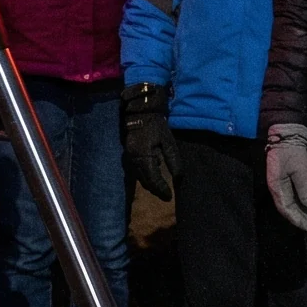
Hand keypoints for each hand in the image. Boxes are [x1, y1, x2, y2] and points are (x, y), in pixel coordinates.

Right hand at [121, 83, 182, 200]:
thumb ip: (173, 160)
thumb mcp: (168, 141)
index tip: (169, 196)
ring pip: (139, 176)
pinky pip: (136, 169)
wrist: (140, 110)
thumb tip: (178, 178)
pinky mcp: (128, 153)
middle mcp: (133, 159)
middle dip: (155, 189)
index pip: (152, 179)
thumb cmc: (156, 124)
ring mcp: (129, 156)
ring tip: (160, 188)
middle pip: (144, 180)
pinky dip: (144, 175)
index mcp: (143, 156)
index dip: (161, 189)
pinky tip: (153, 173)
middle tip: (165, 195)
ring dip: (149, 183)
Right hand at [264, 125, 306, 230]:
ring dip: (301, 212)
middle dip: (300, 218)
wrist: (287, 133)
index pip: (286, 209)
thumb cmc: (293, 151)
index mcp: (276, 186)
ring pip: (289, 203)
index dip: (297, 219)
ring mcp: (279, 183)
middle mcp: (276, 187)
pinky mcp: (284, 178)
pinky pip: (291, 196)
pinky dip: (299, 203)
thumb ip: (305, 189)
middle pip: (287, 208)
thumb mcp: (301, 170)